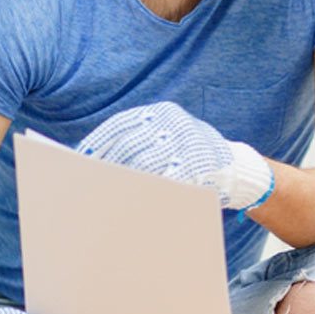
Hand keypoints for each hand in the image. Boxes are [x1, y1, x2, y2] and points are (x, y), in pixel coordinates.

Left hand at [77, 101, 273, 210]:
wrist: (236, 167)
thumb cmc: (188, 154)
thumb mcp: (166, 135)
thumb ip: (137, 140)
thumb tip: (91, 156)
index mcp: (161, 114)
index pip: (120, 126)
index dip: (98, 143)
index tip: (78, 158)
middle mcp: (174, 124)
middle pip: (130, 146)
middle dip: (108, 166)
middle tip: (87, 182)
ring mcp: (187, 144)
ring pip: (146, 166)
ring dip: (125, 182)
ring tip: (105, 194)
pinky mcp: (198, 166)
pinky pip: (167, 181)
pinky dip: (149, 191)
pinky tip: (136, 200)